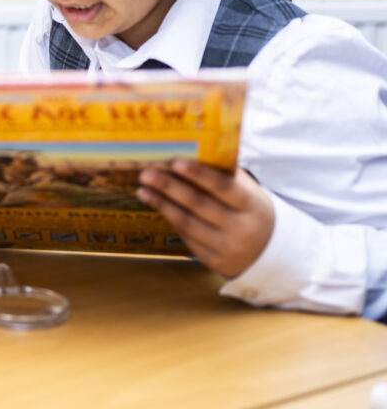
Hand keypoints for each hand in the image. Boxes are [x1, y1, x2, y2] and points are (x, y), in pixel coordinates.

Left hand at [137, 161, 274, 277]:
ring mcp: (227, 248)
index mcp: (252, 206)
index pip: (223, 187)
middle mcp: (241, 228)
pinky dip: (172, 220)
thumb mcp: (249, 192)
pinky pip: (187, 238)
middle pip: (199, 205)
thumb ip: (227, 175)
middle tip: (146, 174)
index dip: (199, 175)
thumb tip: (194, 152)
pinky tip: (158, 206)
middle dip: (170, 188)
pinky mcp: (214, 262)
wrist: (269, 252)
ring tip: (143, 190)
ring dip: (162, 204)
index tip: (175, 162)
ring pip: (188, 223)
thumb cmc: (251, 211)